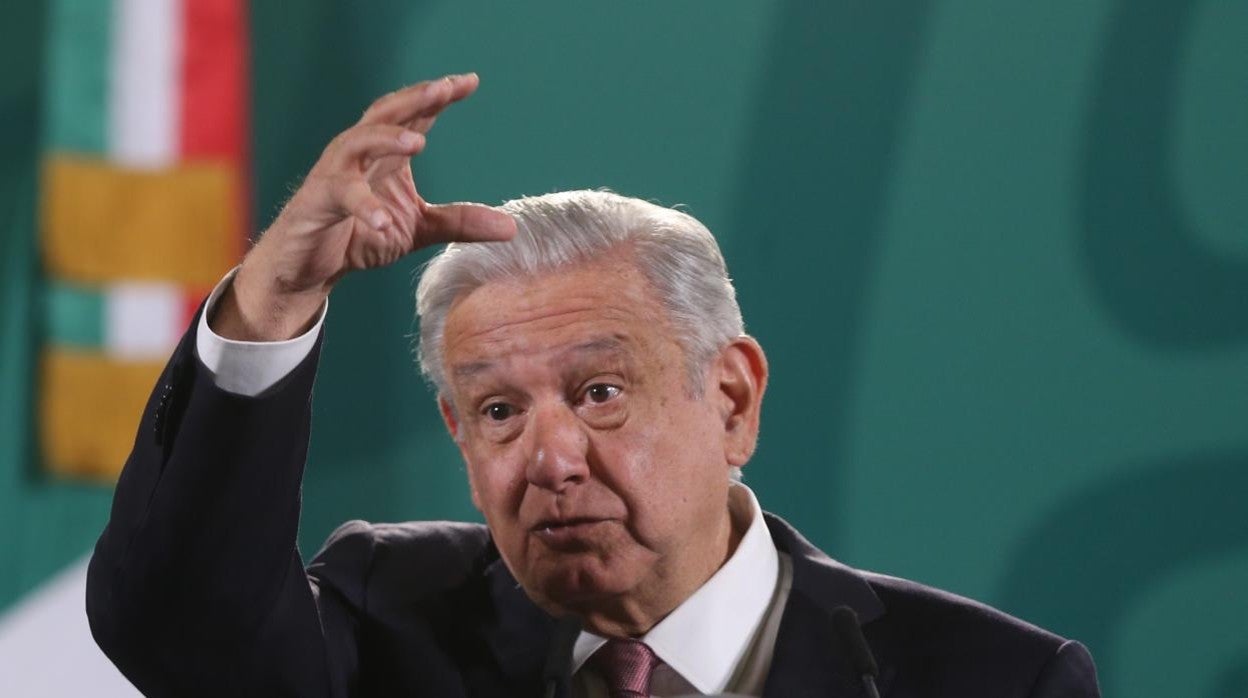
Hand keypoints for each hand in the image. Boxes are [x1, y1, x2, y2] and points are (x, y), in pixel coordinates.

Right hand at [212, 73, 516, 340]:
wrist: (308, 267)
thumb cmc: (358, 235)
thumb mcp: (419, 229)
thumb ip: (460, 223)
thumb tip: (512, 228)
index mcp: (385, 154)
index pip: (414, 116)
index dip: (439, 96)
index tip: (470, 81)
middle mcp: (359, 154)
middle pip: (384, 114)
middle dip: (414, 99)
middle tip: (444, 88)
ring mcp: (334, 175)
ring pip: (356, 143)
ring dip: (386, 139)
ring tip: (418, 143)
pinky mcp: (317, 203)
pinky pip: (339, 196)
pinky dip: (362, 205)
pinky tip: (381, 220)